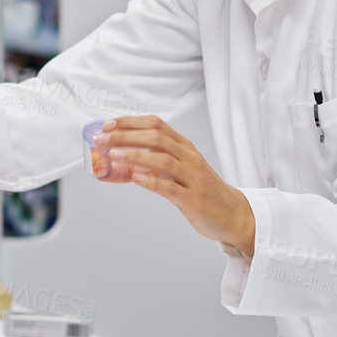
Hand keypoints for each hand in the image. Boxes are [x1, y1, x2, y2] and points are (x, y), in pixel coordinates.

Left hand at [93, 115, 256, 254]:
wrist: (233, 213)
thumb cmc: (202, 191)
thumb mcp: (178, 171)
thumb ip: (150, 165)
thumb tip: (115, 164)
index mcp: (184, 147)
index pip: (156, 125)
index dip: (130, 122)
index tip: (108, 125)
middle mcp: (188, 158)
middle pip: (156, 138)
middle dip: (126, 136)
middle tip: (103, 140)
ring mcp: (192, 178)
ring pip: (163, 160)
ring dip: (135, 156)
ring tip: (113, 156)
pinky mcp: (192, 199)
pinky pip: (171, 188)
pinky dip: (151, 181)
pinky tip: (135, 178)